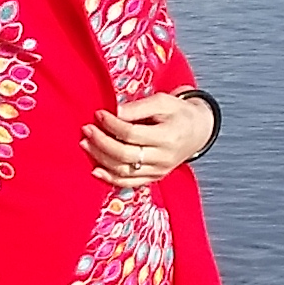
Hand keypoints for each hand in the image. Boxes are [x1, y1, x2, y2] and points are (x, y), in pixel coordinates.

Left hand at [83, 88, 215, 188]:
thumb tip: (115, 112)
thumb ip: (139, 107)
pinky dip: (110, 178)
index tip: (98, 113)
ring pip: (124, 171)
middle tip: (87, 129)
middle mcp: (163, 158)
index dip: (112, 124)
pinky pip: (129, 183)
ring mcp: (159, 171)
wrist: (198, 131)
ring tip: (86, 144)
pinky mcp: (154, 178)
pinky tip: (95, 169)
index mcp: (167, 137)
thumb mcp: (163, 102)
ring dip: (101, 159)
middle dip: (101, 142)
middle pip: (125, 154)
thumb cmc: (178, 113)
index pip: (132, 134)